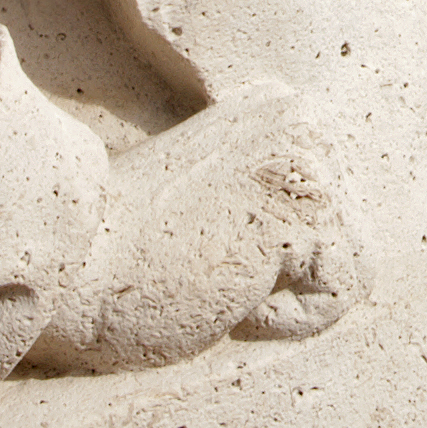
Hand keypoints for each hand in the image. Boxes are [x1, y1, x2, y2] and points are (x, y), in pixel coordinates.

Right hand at [28, 82, 366, 371]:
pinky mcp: (302, 209)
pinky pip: (333, 298)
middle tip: (207, 256)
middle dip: (289, 276)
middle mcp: (303, 120)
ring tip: (215, 267)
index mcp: (282, 110)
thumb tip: (344, 235)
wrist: (74, 258)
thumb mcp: (223, 200)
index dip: (278, 258)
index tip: (209, 243)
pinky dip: (279, 318)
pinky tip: (220, 284)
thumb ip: (279, 196)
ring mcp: (306, 160)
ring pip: (350, 270)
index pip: (338, 214)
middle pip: (352, 241)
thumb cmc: (134, 245)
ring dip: (282, 297)